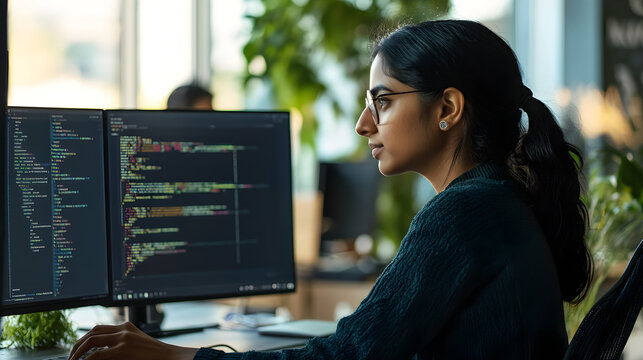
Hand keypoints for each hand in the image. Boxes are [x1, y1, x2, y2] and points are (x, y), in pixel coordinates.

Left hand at [68, 322, 198, 359]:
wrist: (171, 357)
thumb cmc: (155, 356)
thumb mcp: (137, 346)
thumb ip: (120, 345)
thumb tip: (99, 354)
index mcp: (127, 327)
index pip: (99, 328)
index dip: (85, 338)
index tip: (78, 350)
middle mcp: (123, 329)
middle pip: (92, 332)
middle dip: (77, 344)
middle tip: (71, 357)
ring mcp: (123, 338)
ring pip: (92, 340)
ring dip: (78, 351)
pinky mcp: (123, 349)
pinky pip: (98, 353)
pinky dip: (87, 359)